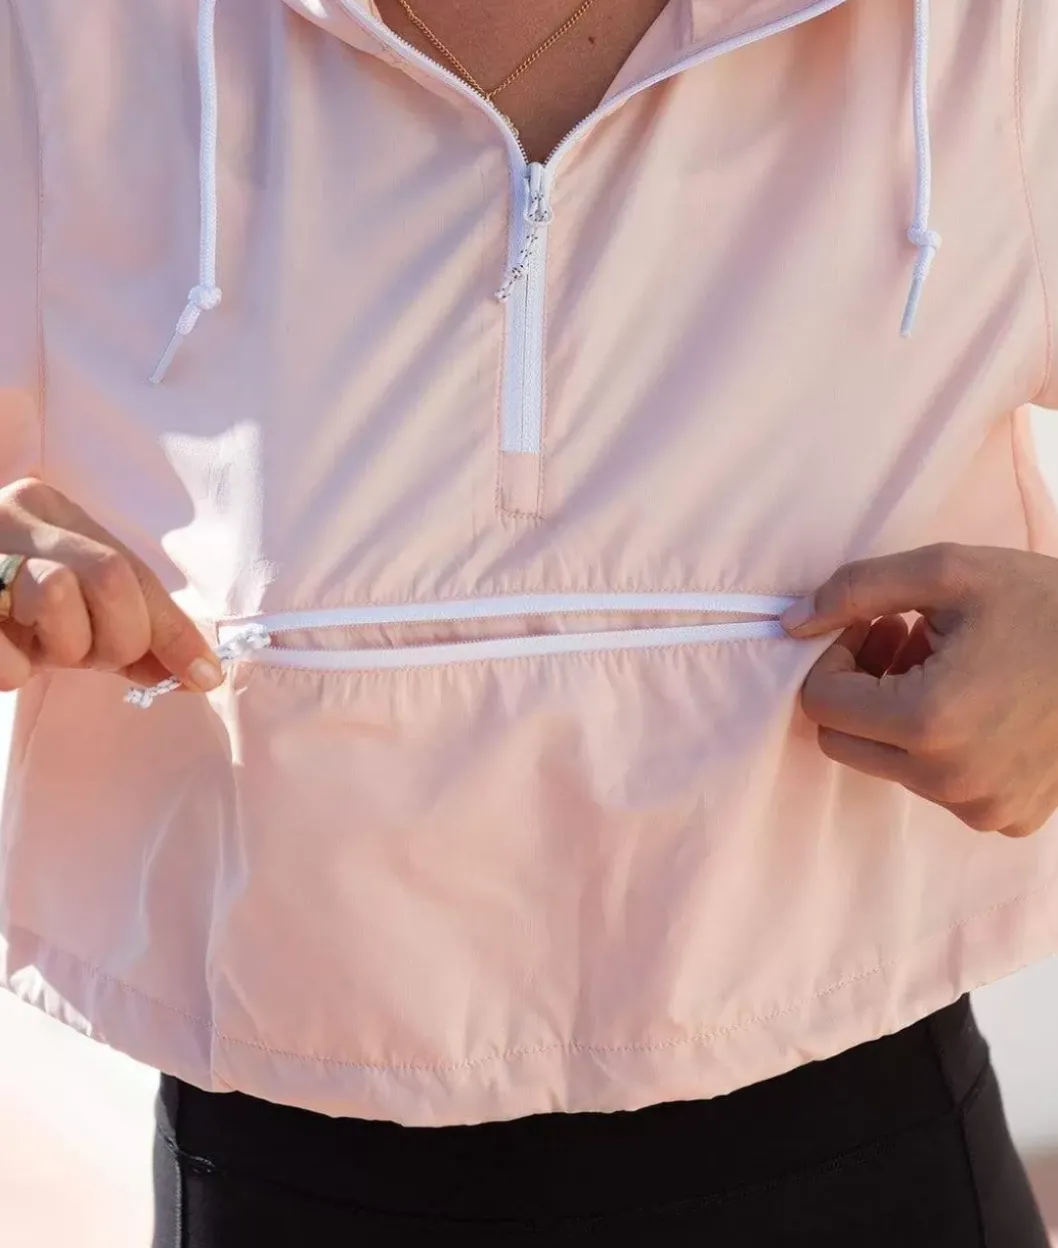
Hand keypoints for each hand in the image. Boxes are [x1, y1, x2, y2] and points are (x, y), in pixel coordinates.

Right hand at [0, 478, 221, 693]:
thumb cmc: (3, 609)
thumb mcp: (69, 609)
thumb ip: (131, 630)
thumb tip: (198, 671)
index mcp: (47, 509)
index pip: (132, 571)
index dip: (173, 629)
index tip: (203, 674)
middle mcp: (7, 513)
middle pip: (106, 576)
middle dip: (115, 636)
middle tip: (89, 656)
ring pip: (56, 594)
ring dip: (59, 647)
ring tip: (33, 644)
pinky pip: (4, 653)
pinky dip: (13, 670)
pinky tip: (3, 656)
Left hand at [782, 543, 1057, 837]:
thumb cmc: (1048, 603)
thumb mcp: (949, 571)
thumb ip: (857, 590)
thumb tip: (789, 622)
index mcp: (927, 723)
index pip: (820, 705)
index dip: (834, 659)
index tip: (874, 627)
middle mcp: (950, 782)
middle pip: (846, 742)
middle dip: (859, 689)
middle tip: (902, 640)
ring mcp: (982, 809)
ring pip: (889, 765)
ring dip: (898, 714)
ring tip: (946, 662)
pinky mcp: (1009, 820)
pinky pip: (939, 787)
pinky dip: (941, 747)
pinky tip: (979, 699)